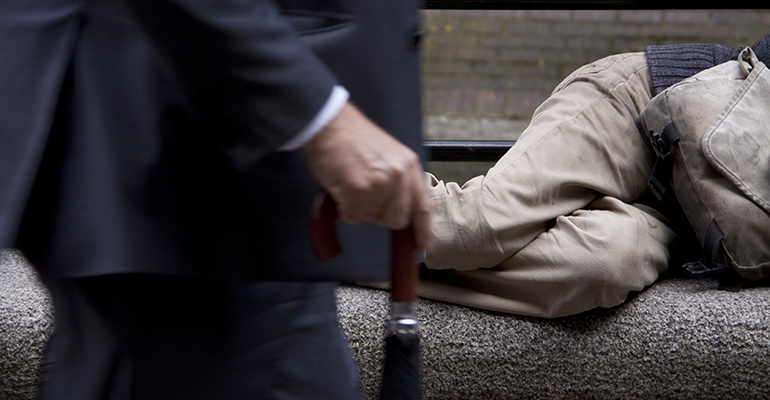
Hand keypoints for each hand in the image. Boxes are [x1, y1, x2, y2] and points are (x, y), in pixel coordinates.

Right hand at [302, 102, 431, 250]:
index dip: (423, 230)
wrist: (329, 124)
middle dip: (379, 215)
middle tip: (364, 197)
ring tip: (350, 184)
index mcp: (408, 166)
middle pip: (397, 219)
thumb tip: (398, 210)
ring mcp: (381, 183)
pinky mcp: (360, 190)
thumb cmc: (352, 139)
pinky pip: (353, 216)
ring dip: (358, 209)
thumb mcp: (387, 155)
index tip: (423, 245)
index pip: (422, 206)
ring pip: (371, 218)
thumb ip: (397, 181)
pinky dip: (343, 208)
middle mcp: (399, 175)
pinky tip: (341, 187)